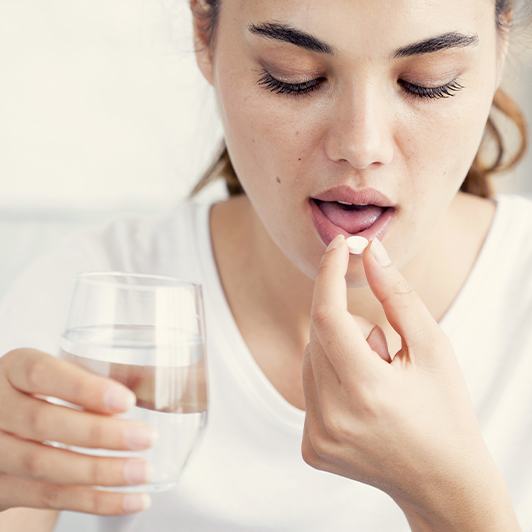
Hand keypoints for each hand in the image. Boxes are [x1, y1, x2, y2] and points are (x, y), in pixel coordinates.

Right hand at [0, 348, 155, 515]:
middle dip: (100, 434)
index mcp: (14, 369)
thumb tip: (154, 384)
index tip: (126, 400)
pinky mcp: (1, 488)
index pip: (41, 373)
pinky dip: (96, 501)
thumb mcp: (62, 374)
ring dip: (101, 472)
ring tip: (143, 471)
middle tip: (146, 438)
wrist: (5, 430)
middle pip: (42, 422)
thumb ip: (99, 377)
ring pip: (44, 465)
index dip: (83, 388)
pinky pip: (49, 498)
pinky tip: (132, 500)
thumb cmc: (45, 393)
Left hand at [301, 234, 501, 520]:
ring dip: (339, 354)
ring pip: (311, 360)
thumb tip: (369, 251)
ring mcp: (317, 437)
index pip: (327, 315)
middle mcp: (332, 417)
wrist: (442, 483)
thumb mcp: (434, 349)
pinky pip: (309, 389)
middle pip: (319, 336)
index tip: (339, 245)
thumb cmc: (445, 410)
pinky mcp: (310, 447)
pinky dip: (331, 381)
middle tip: (386, 355)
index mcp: (366, 391)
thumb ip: (397, 296)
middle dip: (348, 327)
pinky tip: (363, 404)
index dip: (329, 274)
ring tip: (378, 384)